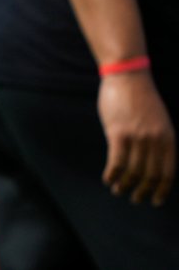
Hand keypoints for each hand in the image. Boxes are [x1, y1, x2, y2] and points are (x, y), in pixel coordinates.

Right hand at [98, 71, 175, 205]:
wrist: (128, 76)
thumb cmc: (141, 98)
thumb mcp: (160, 121)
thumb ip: (158, 141)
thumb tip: (150, 163)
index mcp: (169, 138)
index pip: (168, 173)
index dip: (161, 190)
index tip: (154, 200)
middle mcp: (155, 141)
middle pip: (150, 176)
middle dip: (142, 191)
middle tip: (134, 199)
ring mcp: (137, 138)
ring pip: (132, 172)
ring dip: (124, 185)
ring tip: (118, 190)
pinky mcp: (118, 134)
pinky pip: (116, 162)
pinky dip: (112, 174)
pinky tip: (107, 179)